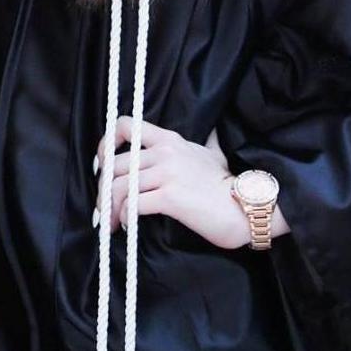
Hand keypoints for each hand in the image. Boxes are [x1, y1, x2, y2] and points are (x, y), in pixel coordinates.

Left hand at [98, 116, 250, 250]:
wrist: (248, 208)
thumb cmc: (229, 185)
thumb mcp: (214, 154)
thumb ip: (205, 143)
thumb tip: (212, 133)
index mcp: (170, 139)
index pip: (126, 125)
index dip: (106, 143)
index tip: (102, 165)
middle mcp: (165, 152)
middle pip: (116, 164)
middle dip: (103, 188)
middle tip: (103, 207)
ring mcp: (167, 173)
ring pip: (119, 186)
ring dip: (109, 207)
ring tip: (110, 222)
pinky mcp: (170, 197)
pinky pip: (133, 205)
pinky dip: (124, 216)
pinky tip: (127, 225)